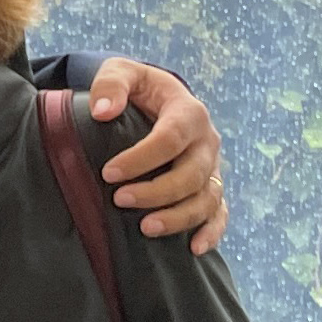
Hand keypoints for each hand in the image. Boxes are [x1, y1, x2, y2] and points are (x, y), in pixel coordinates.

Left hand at [87, 60, 225, 252]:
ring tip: (145, 228)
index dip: (141, 158)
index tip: (108, 173)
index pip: (171, 138)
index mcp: (188, 112)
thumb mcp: (121, 73)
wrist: (156, 100)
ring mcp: (212, 167)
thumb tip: (102, 111)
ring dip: (179, 216)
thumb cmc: (135, 88)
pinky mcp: (211, 187)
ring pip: (207, 198)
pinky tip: (195, 249)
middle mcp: (207, 142)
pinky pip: (219, 212)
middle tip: (119, 200)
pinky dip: (212, 231)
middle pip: (192, 173)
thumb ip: (110, 84)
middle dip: (157, 191)